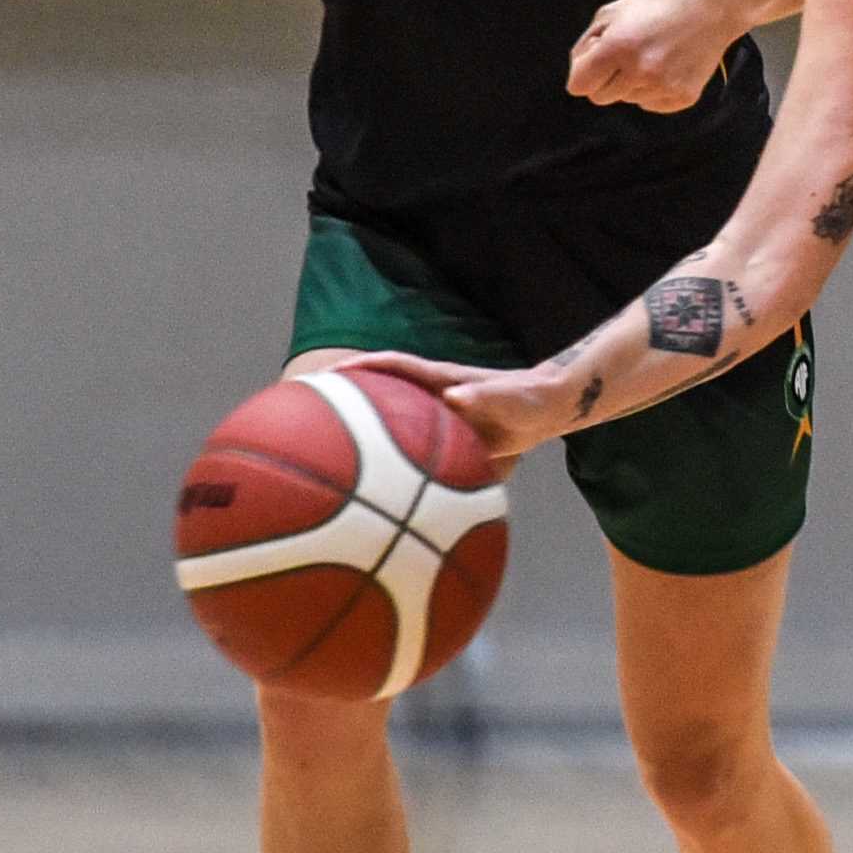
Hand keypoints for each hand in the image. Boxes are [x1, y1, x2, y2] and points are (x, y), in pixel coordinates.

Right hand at [323, 349, 563, 463]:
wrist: (546, 410)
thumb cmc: (530, 400)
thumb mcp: (511, 399)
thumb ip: (485, 397)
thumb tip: (455, 399)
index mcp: (442, 380)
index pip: (393, 367)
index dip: (361, 368)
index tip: (329, 375)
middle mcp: (432, 393)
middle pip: (380, 390)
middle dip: (345, 395)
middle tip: (307, 406)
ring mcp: (435, 413)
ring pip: (390, 418)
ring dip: (361, 427)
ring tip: (323, 448)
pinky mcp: (444, 435)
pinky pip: (409, 444)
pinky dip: (391, 457)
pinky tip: (378, 485)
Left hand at [568, 0, 747, 114]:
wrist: (712, 8)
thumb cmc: (660, 4)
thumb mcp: (613, 12)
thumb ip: (587, 44)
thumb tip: (579, 71)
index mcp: (617, 47)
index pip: (578, 86)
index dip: (584, 73)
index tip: (595, 63)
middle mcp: (639, 72)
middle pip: (601, 98)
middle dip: (606, 80)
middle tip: (627, 55)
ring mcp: (662, 87)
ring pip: (628, 100)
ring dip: (633, 83)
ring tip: (653, 55)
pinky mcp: (682, 98)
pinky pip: (651, 104)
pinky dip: (654, 90)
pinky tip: (668, 66)